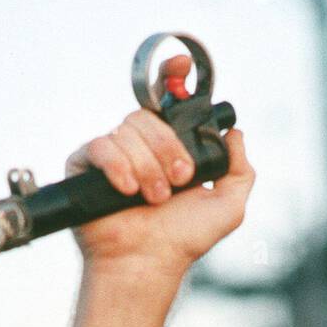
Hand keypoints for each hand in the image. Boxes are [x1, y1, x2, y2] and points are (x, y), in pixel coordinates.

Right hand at [65, 54, 254, 279]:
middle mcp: (140, 147)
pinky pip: (101, 146)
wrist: (148, 263)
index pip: (167, 102)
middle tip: (179, 181)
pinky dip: (118, 167)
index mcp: (169, 148)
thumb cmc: (183, 240)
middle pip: (149, 116)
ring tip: (153, 199)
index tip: (183, 64)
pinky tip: (127, 192)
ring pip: (128, 131)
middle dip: (169, 149)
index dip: (173, 76)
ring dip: (147, 168)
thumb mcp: (228, 207)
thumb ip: (240, 171)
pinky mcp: (85, 166)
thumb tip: (236, 133)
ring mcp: (112, 155)